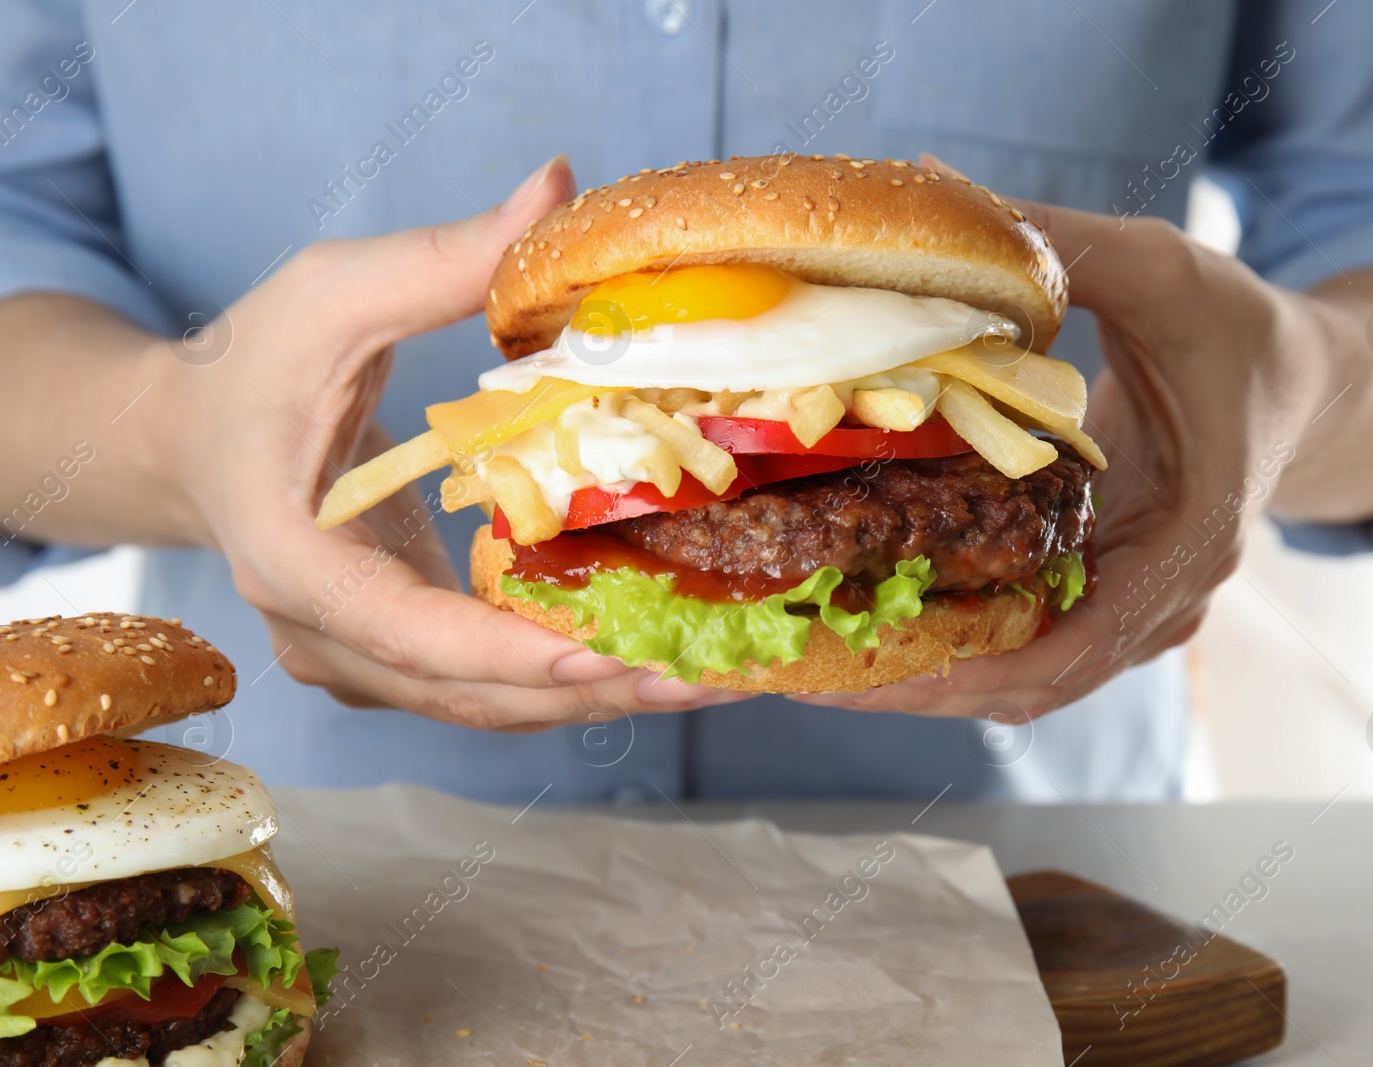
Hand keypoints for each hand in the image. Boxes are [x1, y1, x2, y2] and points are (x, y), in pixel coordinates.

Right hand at [138, 157, 739, 727]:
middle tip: (702, 678)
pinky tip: (648, 654)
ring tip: (703, 679)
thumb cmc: (251, 363)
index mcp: (293, 560)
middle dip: (587, 688)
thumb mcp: (335, 294)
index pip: (405, 631)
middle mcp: (320, 635)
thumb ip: (443, 257)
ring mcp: (353, 659)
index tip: (606, 655)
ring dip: (590, 697)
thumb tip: (556, 180)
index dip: (508, 654)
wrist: (187, 436)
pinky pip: (481, 687)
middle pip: (464, 692)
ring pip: (480, 707)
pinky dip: (561, 678)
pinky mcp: (390, 657)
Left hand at [798, 156, 1338, 720]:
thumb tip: (935, 180)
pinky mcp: (1106, 591)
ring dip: (921, 671)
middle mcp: (1161, 599)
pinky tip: (867, 613)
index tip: (870, 667)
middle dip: (915, 683)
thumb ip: (1064, 244)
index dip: (967, 672)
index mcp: (1187, 542)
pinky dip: (950, 638)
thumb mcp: (1165, 273)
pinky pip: (1024, 637)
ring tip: (808, 654)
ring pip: (1019, 673)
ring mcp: (1134, 606)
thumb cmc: (1241, 332)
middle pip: (1028, 682)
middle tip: (799, 670)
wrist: (1302, 382)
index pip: (1073, 650)